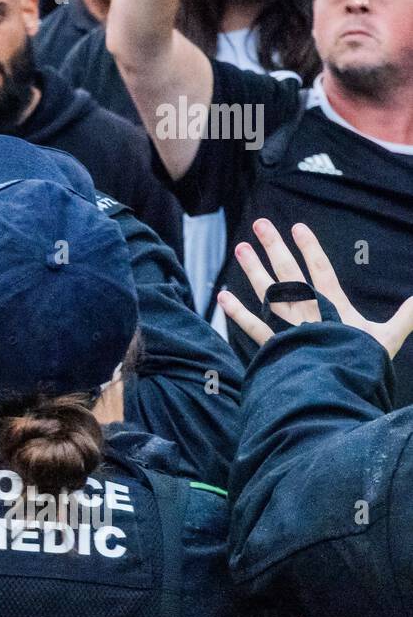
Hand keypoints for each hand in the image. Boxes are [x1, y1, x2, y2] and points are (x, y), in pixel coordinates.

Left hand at [216, 219, 412, 358]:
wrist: (340, 392)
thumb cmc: (363, 366)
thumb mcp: (387, 339)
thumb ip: (406, 317)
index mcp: (334, 308)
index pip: (321, 271)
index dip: (310, 248)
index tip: (298, 227)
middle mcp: (308, 313)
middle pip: (289, 274)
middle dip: (275, 248)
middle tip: (260, 224)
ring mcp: (289, 328)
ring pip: (269, 294)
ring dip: (254, 271)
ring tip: (240, 248)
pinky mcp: (276, 347)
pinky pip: (253, 328)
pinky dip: (237, 313)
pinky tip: (222, 297)